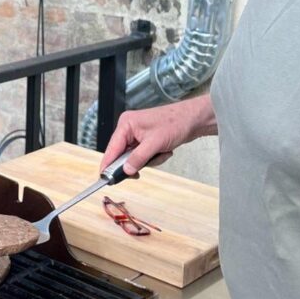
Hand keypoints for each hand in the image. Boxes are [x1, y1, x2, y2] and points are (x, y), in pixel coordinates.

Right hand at [101, 95, 217, 175]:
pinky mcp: (147, 140)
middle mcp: (129, 128)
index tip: (105, 178)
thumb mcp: (154, 144)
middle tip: (143, 168)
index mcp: (126, 124)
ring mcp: (138, 134)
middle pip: (122, 154)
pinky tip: (165, 150)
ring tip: (162, 152)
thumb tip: (126, 170)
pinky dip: (155, 157)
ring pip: (135, 157)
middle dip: (137, 162)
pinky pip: (144, 155)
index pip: (112, 148)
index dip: (108, 164)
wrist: (194, 119)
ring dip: (150, 159)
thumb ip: (138, 158)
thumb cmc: (176, 123)